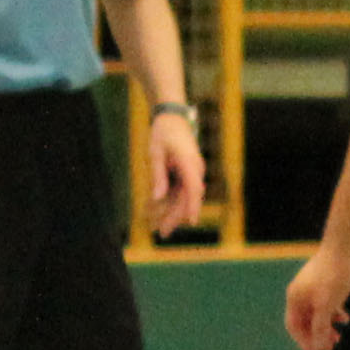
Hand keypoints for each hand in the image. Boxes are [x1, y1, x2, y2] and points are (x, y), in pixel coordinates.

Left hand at [142, 111, 205, 234]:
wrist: (172, 117)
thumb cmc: (163, 132)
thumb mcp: (155, 153)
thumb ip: (158, 176)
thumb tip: (158, 199)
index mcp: (189, 163)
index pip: (193, 189)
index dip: (192, 206)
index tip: (190, 222)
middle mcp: (195, 169)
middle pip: (188, 198)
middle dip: (176, 216)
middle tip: (162, 233)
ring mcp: (192, 171)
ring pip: (184, 196)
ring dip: (173, 212)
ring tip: (160, 227)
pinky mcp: (186, 172)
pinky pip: (180, 190)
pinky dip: (170, 201)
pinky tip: (159, 210)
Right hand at [282, 240, 349, 349]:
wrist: (346, 247)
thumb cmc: (333, 275)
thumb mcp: (326, 305)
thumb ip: (320, 326)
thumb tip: (317, 345)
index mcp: (295, 297)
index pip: (294, 326)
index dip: (303, 341)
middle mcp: (302, 293)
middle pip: (305, 321)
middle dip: (316, 336)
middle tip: (330, 347)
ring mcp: (315, 288)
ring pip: (317, 313)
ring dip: (326, 327)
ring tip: (338, 338)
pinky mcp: (329, 284)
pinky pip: (328, 305)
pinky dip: (335, 314)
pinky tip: (346, 319)